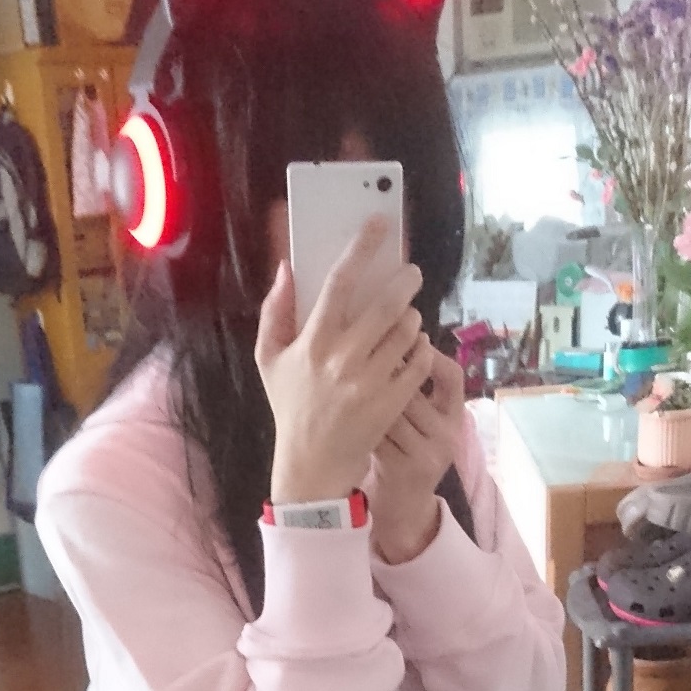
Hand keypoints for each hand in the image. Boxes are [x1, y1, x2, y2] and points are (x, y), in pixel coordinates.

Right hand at [255, 219, 434, 505]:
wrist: (312, 464)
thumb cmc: (291, 405)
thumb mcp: (268, 358)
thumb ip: (275, 311)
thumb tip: (286, 269)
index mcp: (311, 343)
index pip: (339, 284)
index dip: (361, 249)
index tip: (379, 225)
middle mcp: (342, 361)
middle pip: (385, 306)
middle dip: (405, 282)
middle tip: (411, 273)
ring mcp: (370, 384)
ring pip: (407, 332)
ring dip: (413, 317)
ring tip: (408, 316)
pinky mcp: (391, 404)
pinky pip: (419, 363)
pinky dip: (422, 349)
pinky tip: (414, 347)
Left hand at [366, 347, 465, 563]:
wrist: (405, 507)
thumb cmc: (405, 453)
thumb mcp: (420, 423)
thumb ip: (414, 391)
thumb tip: (391, 339)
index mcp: (455, 417)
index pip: (452, 376)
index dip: (430, 355)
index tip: (405, 343)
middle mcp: (447, 434)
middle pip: (413, 391)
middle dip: (384, 375)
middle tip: (359, 361)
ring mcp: (429, 453)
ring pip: (393, 412)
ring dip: (367, 400)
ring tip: (349, 390)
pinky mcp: (406, 469)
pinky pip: (379, 434)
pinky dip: (359, 424)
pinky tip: (347, 419)